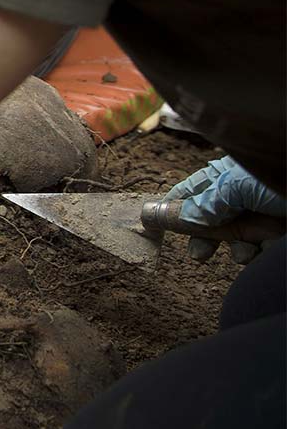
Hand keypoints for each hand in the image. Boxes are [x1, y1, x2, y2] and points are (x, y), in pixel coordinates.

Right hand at [165, 156, 286, 262]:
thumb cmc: (281, 175)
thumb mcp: (239, 186)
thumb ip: (208, 202)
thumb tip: (178, 216)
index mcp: (224, 178)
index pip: (188, 192)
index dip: (170, 207)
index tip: (154, 224)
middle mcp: (238, 197)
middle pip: (208, 222)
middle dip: (202, 239)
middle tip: (198, 253)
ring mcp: (257, 216)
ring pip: (234, 239)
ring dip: (236, 251)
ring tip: (244, 253)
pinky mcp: (275, 234)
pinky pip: (259, 249)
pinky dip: (259, 253)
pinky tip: (266, 248)